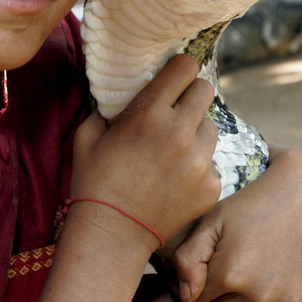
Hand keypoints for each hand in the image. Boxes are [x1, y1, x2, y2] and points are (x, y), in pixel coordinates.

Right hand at [70, 54, 220, 249]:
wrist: (111, 234)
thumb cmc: (95, 180)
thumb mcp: (89, 134)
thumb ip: (108, 106)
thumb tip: (118, 88)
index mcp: (149, 113)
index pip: (186, 67)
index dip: (180, 69)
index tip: (175, 78)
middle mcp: (179, 132)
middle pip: (207, 90)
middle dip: (192, 95)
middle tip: (178, 109)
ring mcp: (199, 161)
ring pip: (212, 127)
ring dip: (196, 132)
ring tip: (174, 150)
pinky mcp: (211, 185)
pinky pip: (212, 162)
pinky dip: (198, 166)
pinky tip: (176, 179)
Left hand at [171, 148, 301, 301]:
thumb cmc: (254, 202)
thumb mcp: (212, 220)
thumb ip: (188, 259)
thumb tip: (186, 295)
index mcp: (232, 275)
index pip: (194, 300)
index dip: (193, 283)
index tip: (201, 266)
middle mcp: (261, 294)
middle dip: (215, 292)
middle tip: (224, 262)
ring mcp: (289, 300)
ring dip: (240, 299)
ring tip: (248, 265)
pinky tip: (269, 279)